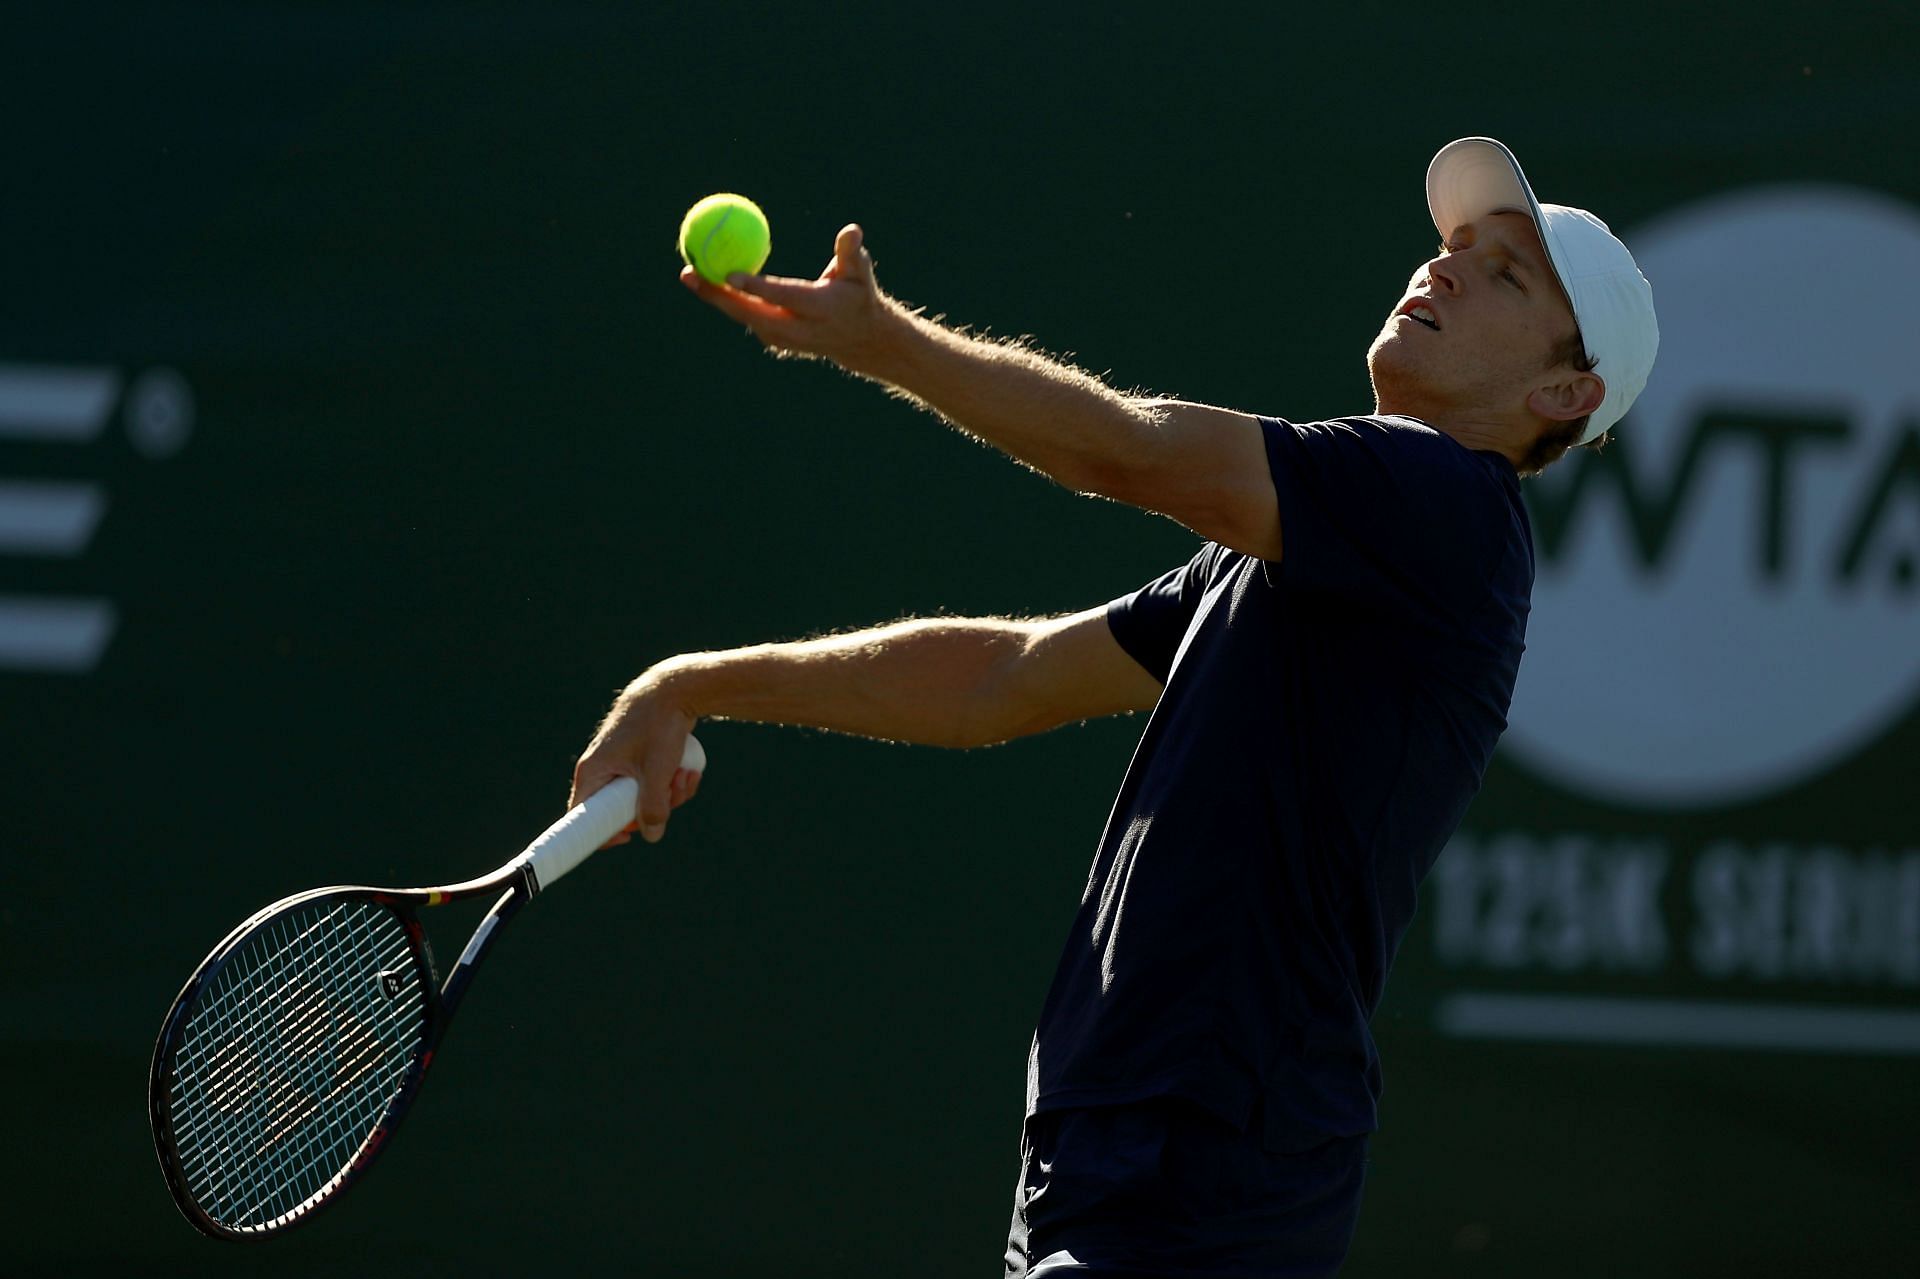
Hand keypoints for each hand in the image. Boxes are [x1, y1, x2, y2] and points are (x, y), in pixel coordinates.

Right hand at [569, 672, 702, 845]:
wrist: (673, 689)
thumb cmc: (658, 725)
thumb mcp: (657, 770)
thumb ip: (653, 805)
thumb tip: (651, 835)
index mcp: (593, 772)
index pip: (582, 817)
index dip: (602, 834)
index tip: (628, 837)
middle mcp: (602, 770)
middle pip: (621, 811)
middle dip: (653, 808)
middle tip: (671, 796)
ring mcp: (621, 765)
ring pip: (642, 799)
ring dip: (670, 795)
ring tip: (687, 775)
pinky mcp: (639, 760)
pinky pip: (653, 785)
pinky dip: (672, 783)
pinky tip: (690, 772)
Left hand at [681, 223, 905, 371]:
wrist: (859, 339)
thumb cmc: (858, 295)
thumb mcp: (860, 273)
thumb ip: (852, 253)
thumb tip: (852, 230)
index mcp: (820, 309)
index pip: (784, 298)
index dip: (757, 288)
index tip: (731, 274)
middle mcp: (799, 330)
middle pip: (751, 313)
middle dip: (719, 296)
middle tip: (692, 273)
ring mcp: (785, 340)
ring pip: (744, 317)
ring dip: (715, 298)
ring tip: (689, 275)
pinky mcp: (774, 340)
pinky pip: (746, 318)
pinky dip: (725, 301)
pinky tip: (706, 281)